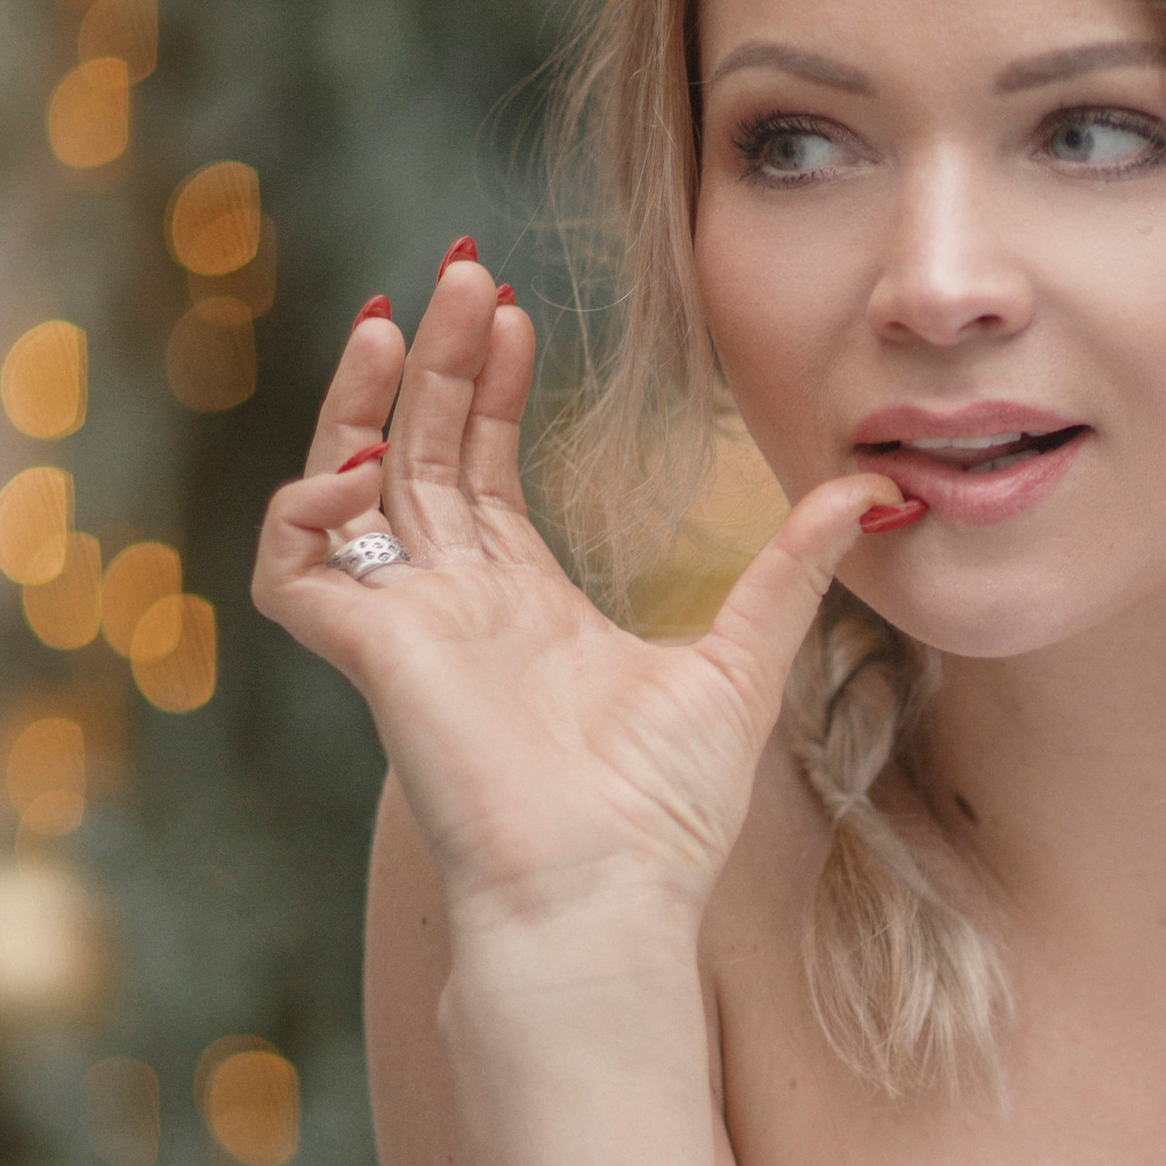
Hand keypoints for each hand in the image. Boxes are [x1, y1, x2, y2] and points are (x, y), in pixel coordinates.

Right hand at [254, 251, 901, 950]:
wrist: (610, 896)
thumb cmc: (665, 814)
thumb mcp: (747, 661)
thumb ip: (792, 570)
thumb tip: (872, 495)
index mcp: (524, 606)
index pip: (480, 467)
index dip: (485, 384)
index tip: (517, 309)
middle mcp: (455, 607)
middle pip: (416, 451)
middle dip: (428, 358)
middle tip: (459, 269)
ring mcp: (406, 629)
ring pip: (345, 485)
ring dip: (356, 397)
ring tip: (386, 316)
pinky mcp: (369, 656)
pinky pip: (293, 565)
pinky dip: (305, 503)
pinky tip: (362, 462)